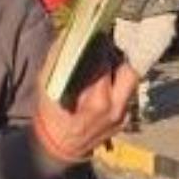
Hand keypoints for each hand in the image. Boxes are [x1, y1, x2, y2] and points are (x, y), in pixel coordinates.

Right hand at [33, 37, 139, 162]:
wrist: (59, 145)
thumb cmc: (51, 113)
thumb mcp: (48, 84)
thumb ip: (61, 57)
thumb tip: (72, 33)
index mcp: (98, 100)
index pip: (106, 63)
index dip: (101, 47)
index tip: (97, 38)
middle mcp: (116, 109)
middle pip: (130, 71)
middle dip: (119, 56)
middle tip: (108, 48)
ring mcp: (123, 116)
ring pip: (130, 83)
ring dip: (119, 70)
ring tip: (106, 64)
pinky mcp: (125, 120)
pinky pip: (126, 95)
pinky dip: (117, 85)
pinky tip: (106, 83)